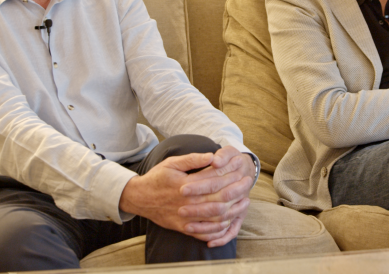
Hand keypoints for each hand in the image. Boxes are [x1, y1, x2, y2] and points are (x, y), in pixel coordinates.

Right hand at [119, 149, 253, 244]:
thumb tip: (212, 156)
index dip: (229, 172)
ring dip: (233, 210)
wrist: (139, 198)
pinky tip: (230, 221)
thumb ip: (192, 159)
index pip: (213, 179)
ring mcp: (185, 217)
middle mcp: (187, 202)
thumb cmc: (157, 177)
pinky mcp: (183, 228)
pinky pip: (205, 232)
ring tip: (245, 201)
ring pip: (215, 218)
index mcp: (185, 184)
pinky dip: (219, 229)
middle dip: (236, 190)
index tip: (241, 166)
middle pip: (218, 198)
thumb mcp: (172, 163)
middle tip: (248, 183)